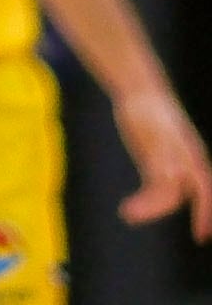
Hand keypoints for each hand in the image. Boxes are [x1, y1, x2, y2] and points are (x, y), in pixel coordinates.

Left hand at [116, 85, 211, 240]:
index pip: (204, 192)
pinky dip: (143, 201)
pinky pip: (152, 190)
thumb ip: (165, 154)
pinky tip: (129, 209)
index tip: (200, 236)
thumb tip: (173, 178)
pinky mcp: (154, 167)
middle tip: (130, 214)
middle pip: (178, 196)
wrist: (141, 94)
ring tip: (126, 212)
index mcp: (192, 158)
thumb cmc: (152, 111)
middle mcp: (185, 166)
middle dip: (159, 209)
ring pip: (163, 196)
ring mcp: (170, 167)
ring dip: (147, 207)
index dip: (205, 214)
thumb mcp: (156, 131)